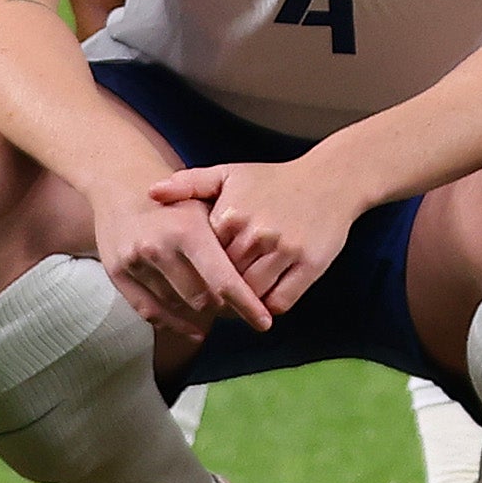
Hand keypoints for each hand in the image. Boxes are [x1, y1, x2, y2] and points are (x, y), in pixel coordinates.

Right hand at [85, 169, 269, 331]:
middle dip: (225, 310)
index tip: (264, 321)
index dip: (246, 305)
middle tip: (241, 312)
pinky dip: (174, 324)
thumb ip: (230, 239)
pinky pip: (150, 311)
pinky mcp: (118, 274)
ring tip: (219, 314)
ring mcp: (136, 263)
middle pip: (201, 299)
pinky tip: (193, 328)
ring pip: (177, 307)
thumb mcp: (206, 204)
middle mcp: (160, 248)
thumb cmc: (176, 200)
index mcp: (188, 230)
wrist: (121, 183)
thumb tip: (258, 280)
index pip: (223, 281)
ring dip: (200, 316)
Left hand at [158, 155, 362, 327]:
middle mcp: (257, 232)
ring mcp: (286, 250)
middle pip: (222, 281)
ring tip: (232, 307)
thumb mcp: (229, 174)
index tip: (192, 280)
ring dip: (240, 306)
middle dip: (214, 295)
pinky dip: (268, 308)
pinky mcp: (310, 265)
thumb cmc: (274, 180)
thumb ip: (189, 184)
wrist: (331, 179)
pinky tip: (261, 303)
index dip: (195, 273)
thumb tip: (150, 192)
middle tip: (208, 304)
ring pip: (250, 295)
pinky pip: (281, 302)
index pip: (200, 259)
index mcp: (231, 214)